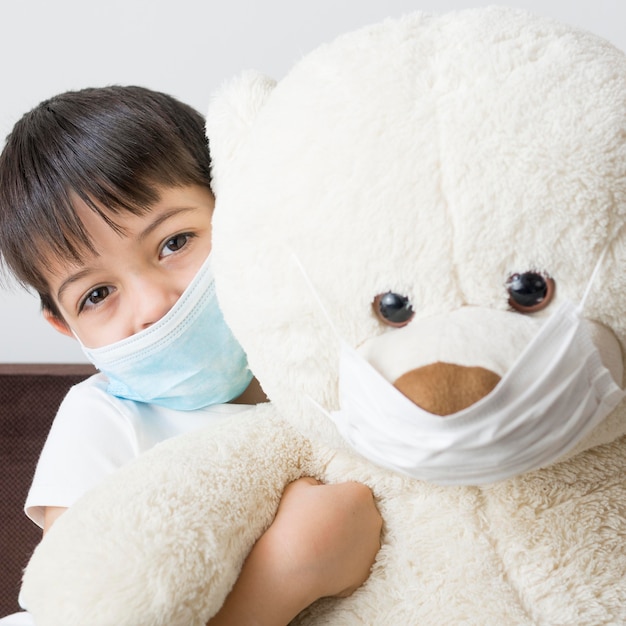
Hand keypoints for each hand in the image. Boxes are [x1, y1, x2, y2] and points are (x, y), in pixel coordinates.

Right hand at [269, 477, 381, 598]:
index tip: (321, 505)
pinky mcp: (366, 572)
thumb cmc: (294, 523)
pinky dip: (344, 561)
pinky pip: (356, 561)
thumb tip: (321, 490)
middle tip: (320, 524)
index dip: (335, 497)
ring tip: (320, 545)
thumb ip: (316, 482)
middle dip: (344, 517)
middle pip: (360, 513)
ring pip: (360, 538)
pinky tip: (324, 561)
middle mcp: (373, 519)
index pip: (352, 491)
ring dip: (346, 539)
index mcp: (360, 494)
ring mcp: (372, 548)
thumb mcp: (298, 486)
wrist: (290, 567)